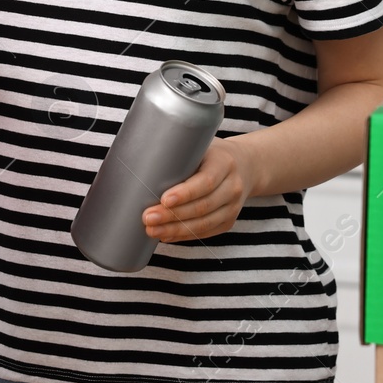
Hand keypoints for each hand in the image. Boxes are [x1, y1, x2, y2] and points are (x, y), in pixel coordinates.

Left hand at [142, 138, 257, 242]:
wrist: (245, 165)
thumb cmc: (210, 153)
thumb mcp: (200, 146)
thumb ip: (178, 152)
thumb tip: (137, 158)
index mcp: (224, 163)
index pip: (206, 181)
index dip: (185, 193)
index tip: (163, 199)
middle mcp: (233, 186)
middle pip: (203, 206)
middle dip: (173, 215)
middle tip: (147, 217)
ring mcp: (233, 207)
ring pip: (204, 224)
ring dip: (175, 230)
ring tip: (151, 230)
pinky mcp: (228, 221)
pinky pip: (206, 232)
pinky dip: (184, 236)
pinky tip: (166, 236)